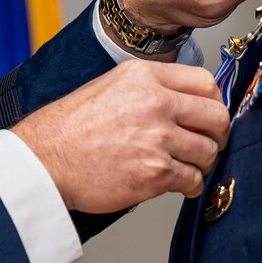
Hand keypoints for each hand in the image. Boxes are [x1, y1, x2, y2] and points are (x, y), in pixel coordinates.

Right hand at [11, 61, 229, 211]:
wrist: (44, 161)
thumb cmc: (69, 129)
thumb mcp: (110, 87)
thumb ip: (149, 89)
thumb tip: (186, 103)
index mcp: (144, 77)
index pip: (206, 82)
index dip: (213, 102)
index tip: (208, 117)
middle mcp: (155, 102)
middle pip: (216, 116)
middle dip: (216, 134)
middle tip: (207, 144)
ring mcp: (157, 138)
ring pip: (208, 151)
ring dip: (201, 163)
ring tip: (185, 167)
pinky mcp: (155, 172)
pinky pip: (193, 180)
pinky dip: (189, 185)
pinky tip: (176, 184)